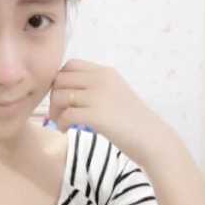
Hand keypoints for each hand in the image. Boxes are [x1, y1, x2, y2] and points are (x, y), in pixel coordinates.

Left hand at [49, 59, 174, 165]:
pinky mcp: (96, 115)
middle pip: (60, 79)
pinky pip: (66, 115)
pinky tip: (66, 131)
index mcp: (105, 72)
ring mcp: (98, 96)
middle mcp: (101, 79)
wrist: (152, 139)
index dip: (60, 81)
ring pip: (59, 96)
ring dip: (55, 111)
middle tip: (58, 114)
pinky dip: (61, 124)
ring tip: (62, 124)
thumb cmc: (132, 121)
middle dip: (53, 97)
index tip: (63, 98)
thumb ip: (94, 87)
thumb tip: (65, 90)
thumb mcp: (115, 93)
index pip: (69, 65)